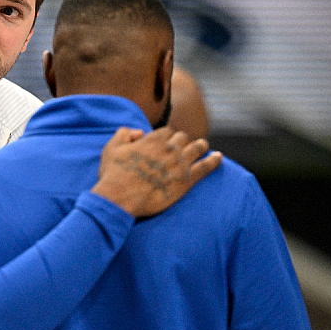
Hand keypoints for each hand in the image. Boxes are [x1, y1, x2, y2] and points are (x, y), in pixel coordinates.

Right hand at [91, 127, 221, 216]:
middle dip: (183, 140)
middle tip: (183, 146)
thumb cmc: (113, 174)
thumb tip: (140, 132)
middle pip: (183, 137)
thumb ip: (124, 133)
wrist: (120, 197)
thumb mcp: (111, 147)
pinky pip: (206, 167)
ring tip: (203, 146)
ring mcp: (180, 164)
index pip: (167, 131)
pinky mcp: (187, 180)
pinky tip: (219, 157)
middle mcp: (169, 148)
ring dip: (200, 145)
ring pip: (197, 147)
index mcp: (153, 139)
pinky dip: (214, 160)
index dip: (167, 136)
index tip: (166, 141)